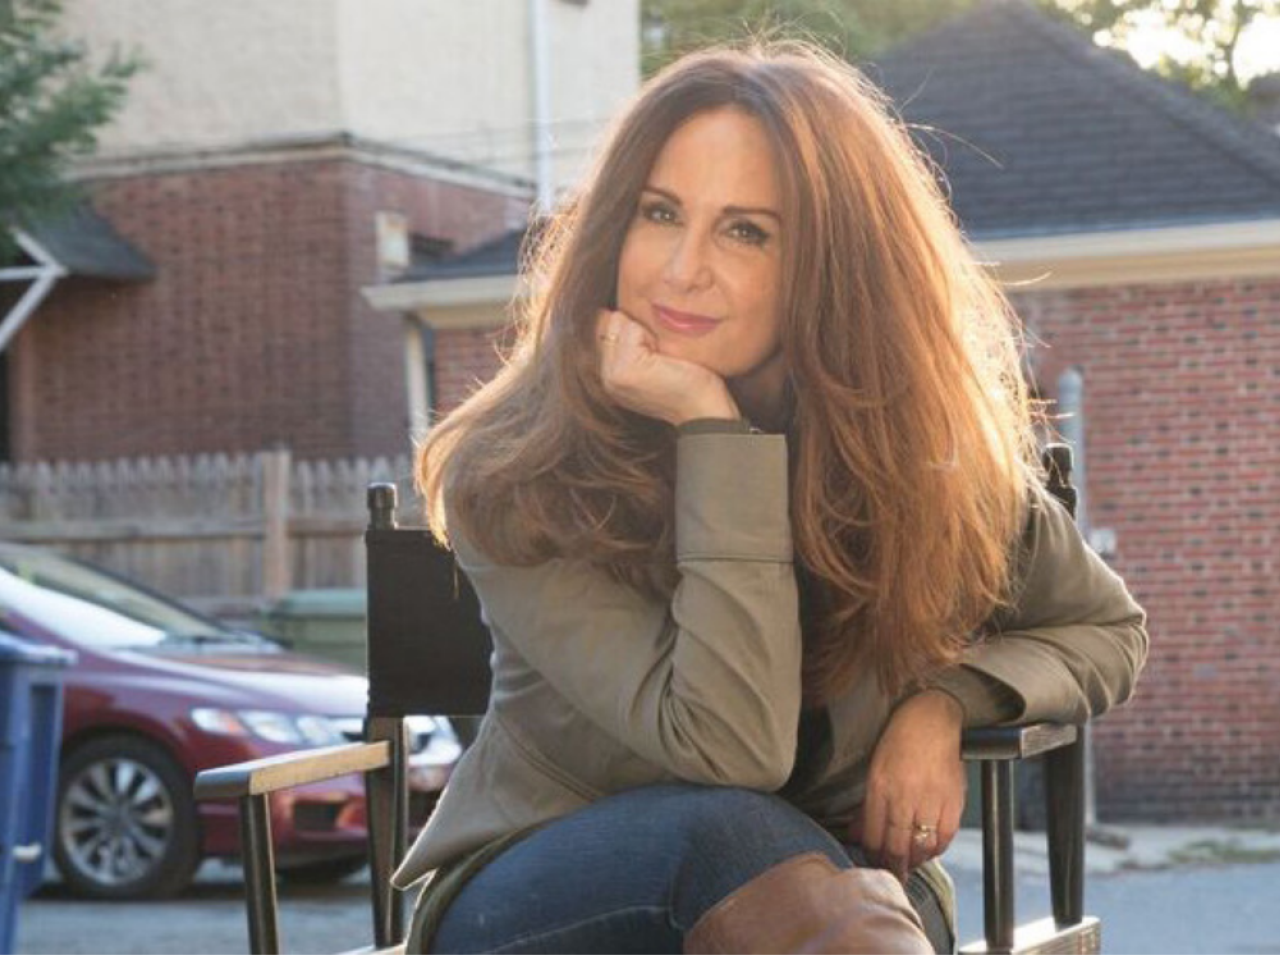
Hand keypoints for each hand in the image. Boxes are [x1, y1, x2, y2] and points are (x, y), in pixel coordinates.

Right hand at [595, 309, 739, 425]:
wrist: (704, 412)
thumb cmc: (690, 385)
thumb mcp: (655, 362)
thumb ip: (632, 343)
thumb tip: (620, 308)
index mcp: (610, 375)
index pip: (605, 325)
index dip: (633, 328)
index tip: (655, 353)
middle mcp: (605, 376)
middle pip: (610, 320)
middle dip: (637, 328)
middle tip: (660, 358)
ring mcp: (612, 373)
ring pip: (619, 321)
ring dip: (645, 331)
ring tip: (662, 359)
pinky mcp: (625, 368)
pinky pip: (631, 328)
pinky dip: (652, 336)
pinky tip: (665, 360)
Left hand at [851, 690, 965, 881]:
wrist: (932, 720)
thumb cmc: (899, 742)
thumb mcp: (875, 769)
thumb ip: (868, 806)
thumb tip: (857, 836)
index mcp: (880, 787)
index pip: (873, 835)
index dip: (872, 855)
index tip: (872, 864)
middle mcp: (904, 796)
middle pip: (896, 845)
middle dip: (892, 866)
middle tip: (891, 876)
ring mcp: (930, 799)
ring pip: (921, 846)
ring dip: (914, 861)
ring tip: (908, 866)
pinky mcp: (953, 800)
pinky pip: (945, 837)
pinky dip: (936, 850)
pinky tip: (929, 852)